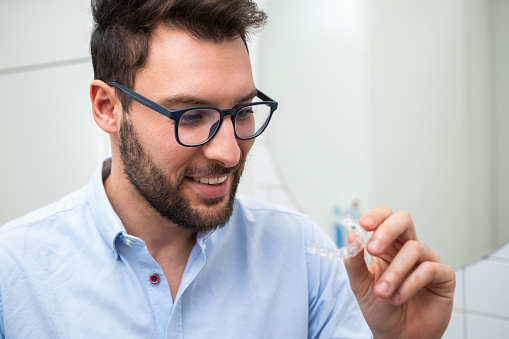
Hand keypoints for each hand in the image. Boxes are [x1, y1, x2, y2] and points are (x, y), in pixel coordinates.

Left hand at [344, 206, 455, 338]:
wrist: (396, 336)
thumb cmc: (380, 309)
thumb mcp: (360, 285)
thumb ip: (354, 261)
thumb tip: (351, 236)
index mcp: (388, 246)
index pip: (385, 218)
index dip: (377, 216)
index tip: (363, 224)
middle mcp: (408, 248)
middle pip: (404, 221)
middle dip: (387, 230)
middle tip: (373, 249)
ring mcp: (427, 260)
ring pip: (414, 249)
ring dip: (395, 272)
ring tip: (383, 292)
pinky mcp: (443, 277)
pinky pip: (429, 269)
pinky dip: (410, 283)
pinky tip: (398, 297)